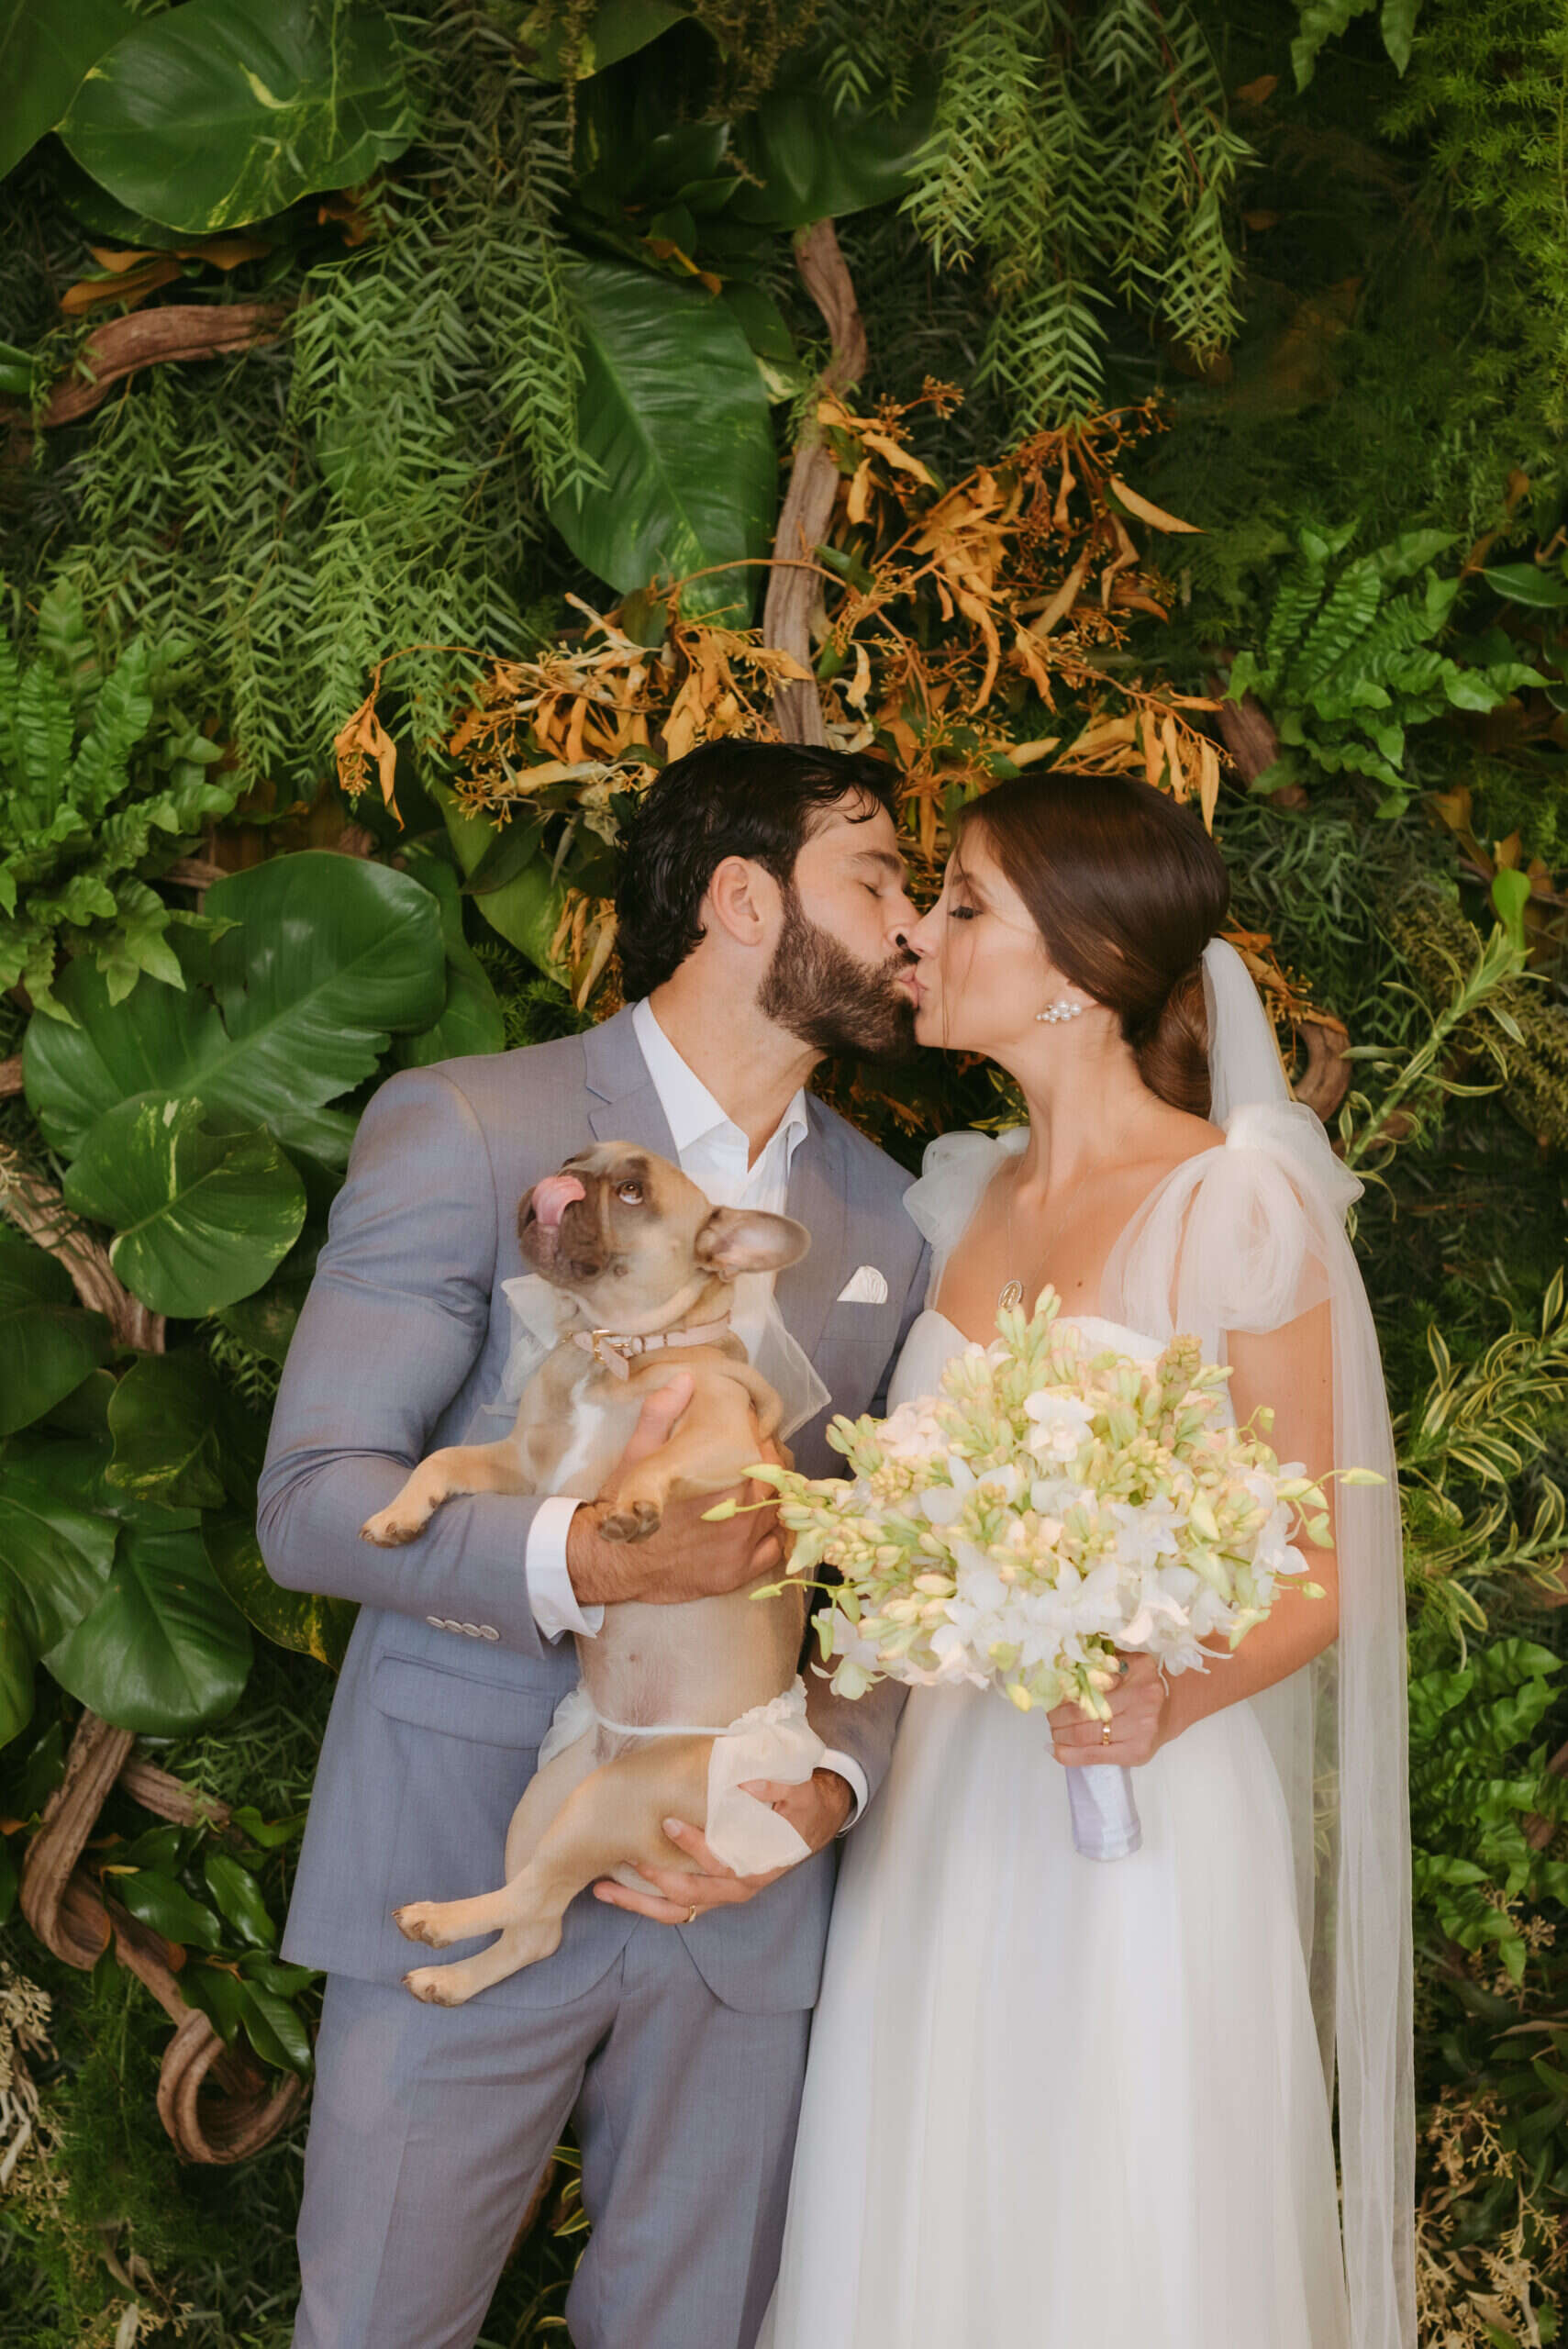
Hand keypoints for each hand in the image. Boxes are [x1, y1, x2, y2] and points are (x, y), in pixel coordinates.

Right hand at [566, 1377, 786, 1605]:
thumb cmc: (626, 1503)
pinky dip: (768, 1532)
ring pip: (776, 1508)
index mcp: (722, 1477)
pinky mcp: (739, 1572)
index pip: (757, 1443)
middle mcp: (740, 1512)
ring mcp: (742, 1545)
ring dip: (769, 1493)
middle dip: (762, 1460)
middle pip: (774, 1474)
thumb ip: (662, 1413)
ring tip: (748, 1485)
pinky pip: (773, 1547)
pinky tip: (752, 1521)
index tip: (741, 1429)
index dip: (751, 1431)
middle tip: (744, 1456)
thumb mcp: (637, 1452)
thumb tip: (686, 1380)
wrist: (611, 1561)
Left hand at [592, 1770, 852, 1924]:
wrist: (811, 1824)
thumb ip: (774, 1786)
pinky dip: (645, 1904)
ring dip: (638, 1903)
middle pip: (689, 1897)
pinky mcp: (709, 1896)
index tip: (669, 1823)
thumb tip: (744, 1785)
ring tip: (602, 1889)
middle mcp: (737, 1889)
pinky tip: (616, 1890)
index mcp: (756, 1866)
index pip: (720, 1865)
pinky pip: (674, 1910)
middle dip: (653, 1882)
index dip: (695, 1847)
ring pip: (676, 1911)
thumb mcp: (797, 1791)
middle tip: (624, 1858)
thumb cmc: (798, 1807)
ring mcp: (721, 1896)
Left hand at [1048, 1654, 1168, 1767]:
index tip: (1052, 1696)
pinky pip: (1096, 1757)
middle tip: (1050, 1717)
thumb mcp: (1127, 1662)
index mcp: (1137, 1672)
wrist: (1173, 1706)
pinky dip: (1071, 1756)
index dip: (1065, 1693)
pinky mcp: (1137, 1753)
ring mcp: (1141, 1730)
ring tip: (1054, 1732)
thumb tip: (1062, 1669)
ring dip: (1061, 1736)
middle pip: (1085, 1712)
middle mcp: (1141, 1701)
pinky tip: (1057, 1751)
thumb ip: (1100, 1661)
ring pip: (1086, 1736)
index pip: (1090, 1685)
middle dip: (1059, 1718)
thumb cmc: (1142, 1682)